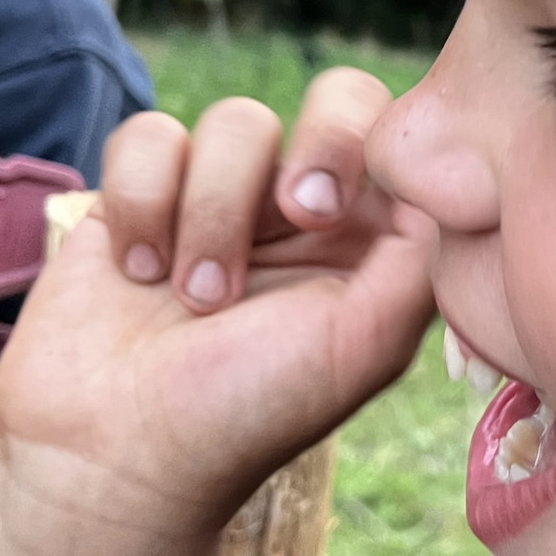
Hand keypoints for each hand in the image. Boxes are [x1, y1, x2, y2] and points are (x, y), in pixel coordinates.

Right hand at [0, 68, 437, 555]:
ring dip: (212, 213)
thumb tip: (440, 179)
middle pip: (335, 97)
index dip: (367, 149)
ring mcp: (224, 196)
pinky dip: (142, 202)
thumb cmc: (248, 413)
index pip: (402, 137)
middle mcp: (306, 209)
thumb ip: (423, 256)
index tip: (324, 214)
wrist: (115, 458)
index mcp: (373, 240)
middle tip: (294, 212)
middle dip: (313, 147)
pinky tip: (137, 273)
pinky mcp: (140, 195)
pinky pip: (148, 135)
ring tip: (195, 300)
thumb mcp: (364, 343)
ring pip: (236, 122)